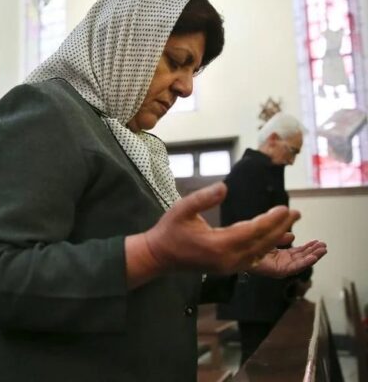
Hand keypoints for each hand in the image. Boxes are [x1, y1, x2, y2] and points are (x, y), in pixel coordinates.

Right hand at [139, 182, 300, 275]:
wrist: (159, 256)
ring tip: (292, 224)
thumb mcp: (182, 209)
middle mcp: (228, 259)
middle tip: (296, 212)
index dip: (271, 220)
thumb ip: (203, 198)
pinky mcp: (229, 268)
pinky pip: (255, 258)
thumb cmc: (169, 230)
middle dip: (280, 227)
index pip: (253, 231)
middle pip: (262, 243)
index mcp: (218, 245)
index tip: (285, 207)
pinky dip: (268, 248)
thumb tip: (224, 187)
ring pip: (261, 252)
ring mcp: (230, 266)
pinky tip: (278, 240)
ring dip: (277, 238)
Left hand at [248, 241, 325, 278]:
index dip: (307, 248)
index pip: (296, 253)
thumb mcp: (270, 238)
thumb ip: (281, 237)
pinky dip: (305, 262)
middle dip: (313, 252)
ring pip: (300, 263)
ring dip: (313, 256)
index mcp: (278, 255)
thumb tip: (292, 235)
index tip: (317, 242)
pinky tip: (313, 257)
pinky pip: (295, 268)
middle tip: (324, 245)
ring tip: (323, 250)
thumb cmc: (250, 245)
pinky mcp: (278, 271)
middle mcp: (279, 262)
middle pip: (300, 258)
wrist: (239, 249)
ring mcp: (279, 267)